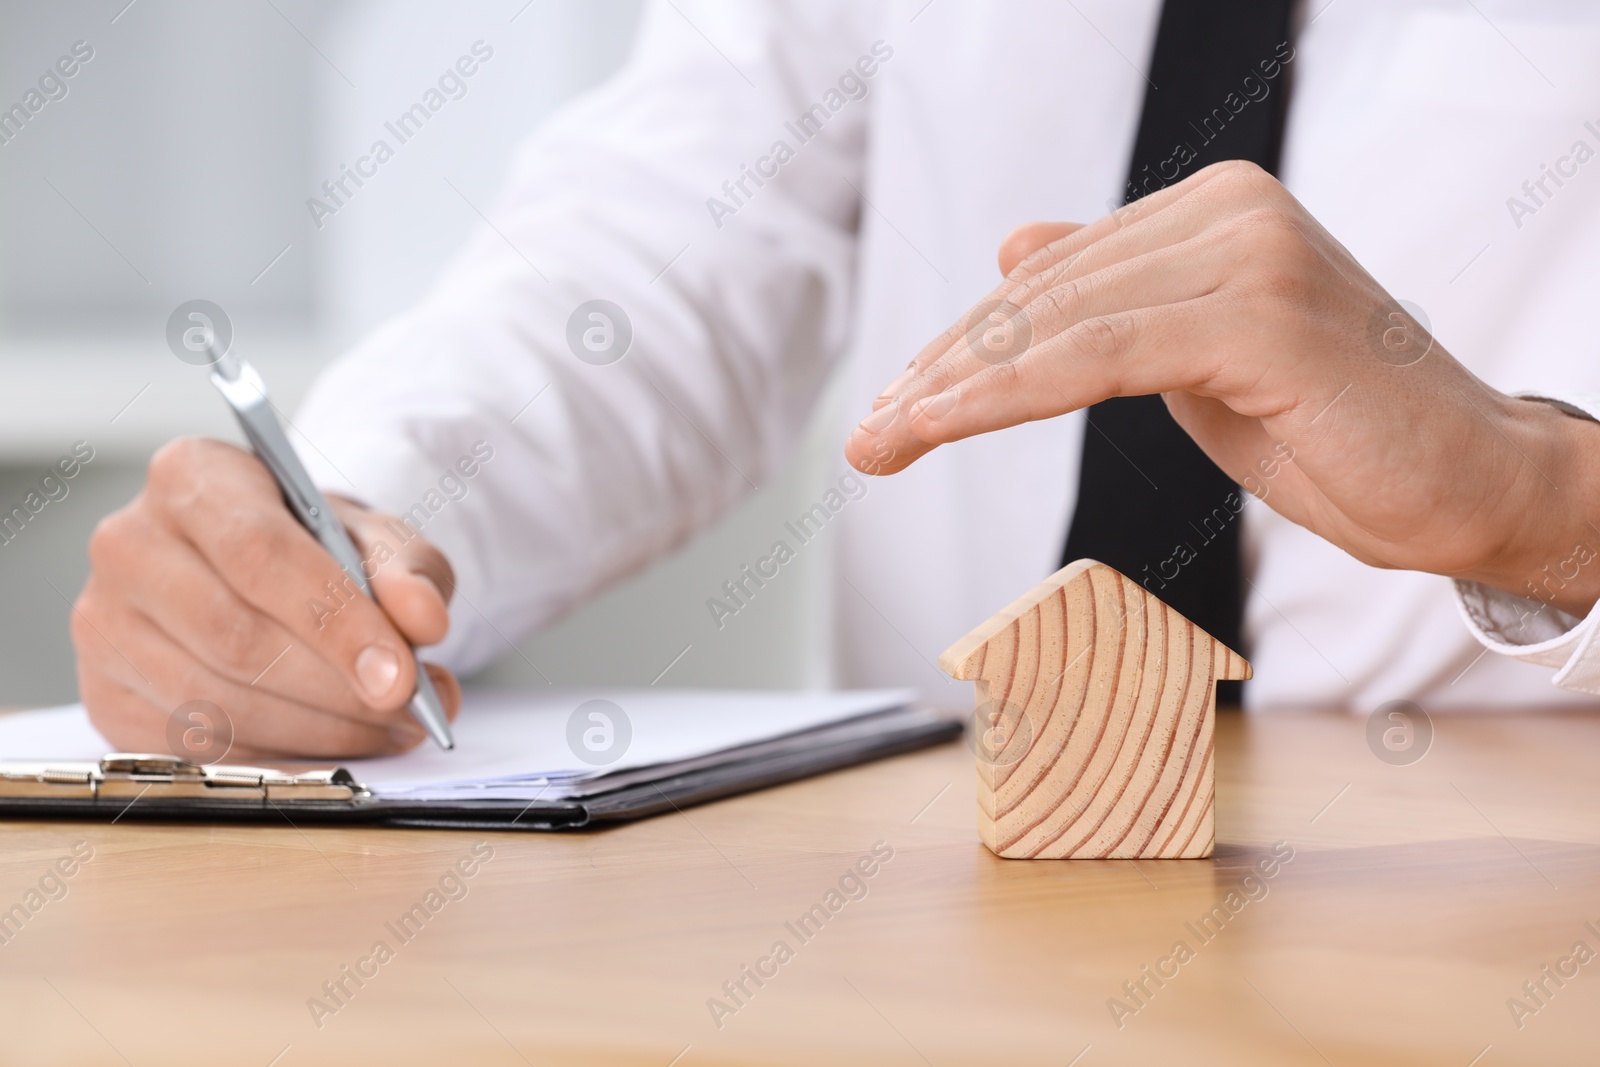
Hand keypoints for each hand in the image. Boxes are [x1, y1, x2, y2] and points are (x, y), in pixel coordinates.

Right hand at [73, 437, 461, 757]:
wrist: (261, 568)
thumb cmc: (316, 546)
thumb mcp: (375, 538)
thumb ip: (409, 570)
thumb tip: (424, 620)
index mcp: (191, 477)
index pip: (259, 556)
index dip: (336, 624)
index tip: (400, 677)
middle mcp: (128, 544)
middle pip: (235, 639)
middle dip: (336, 690)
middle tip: (406, 711)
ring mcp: (103, 623)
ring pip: (215, 704)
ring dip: (318, 732)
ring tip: (387, 727)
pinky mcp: (104, 694)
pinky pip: (195, 748)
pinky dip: (278, 757)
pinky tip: (333, 743)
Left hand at [845, 160, 1599, 615]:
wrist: (1471, 487)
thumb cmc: (1340, 434)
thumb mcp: (1201, 361)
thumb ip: (1116, 301)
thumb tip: (1016, 247)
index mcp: (1212, 210)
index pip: (1053, 279)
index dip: (964, 346)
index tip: (896, 407)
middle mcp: (1228, 209)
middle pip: (1041, 296)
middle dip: (941, 371)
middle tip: (868, 436)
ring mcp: (1248, 251)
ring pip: (1056, 321)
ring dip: (953, 388)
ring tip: (883, 441)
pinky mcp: (1260, 312)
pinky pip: (1099, 353)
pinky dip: (1008, 393)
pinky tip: (941, 425)